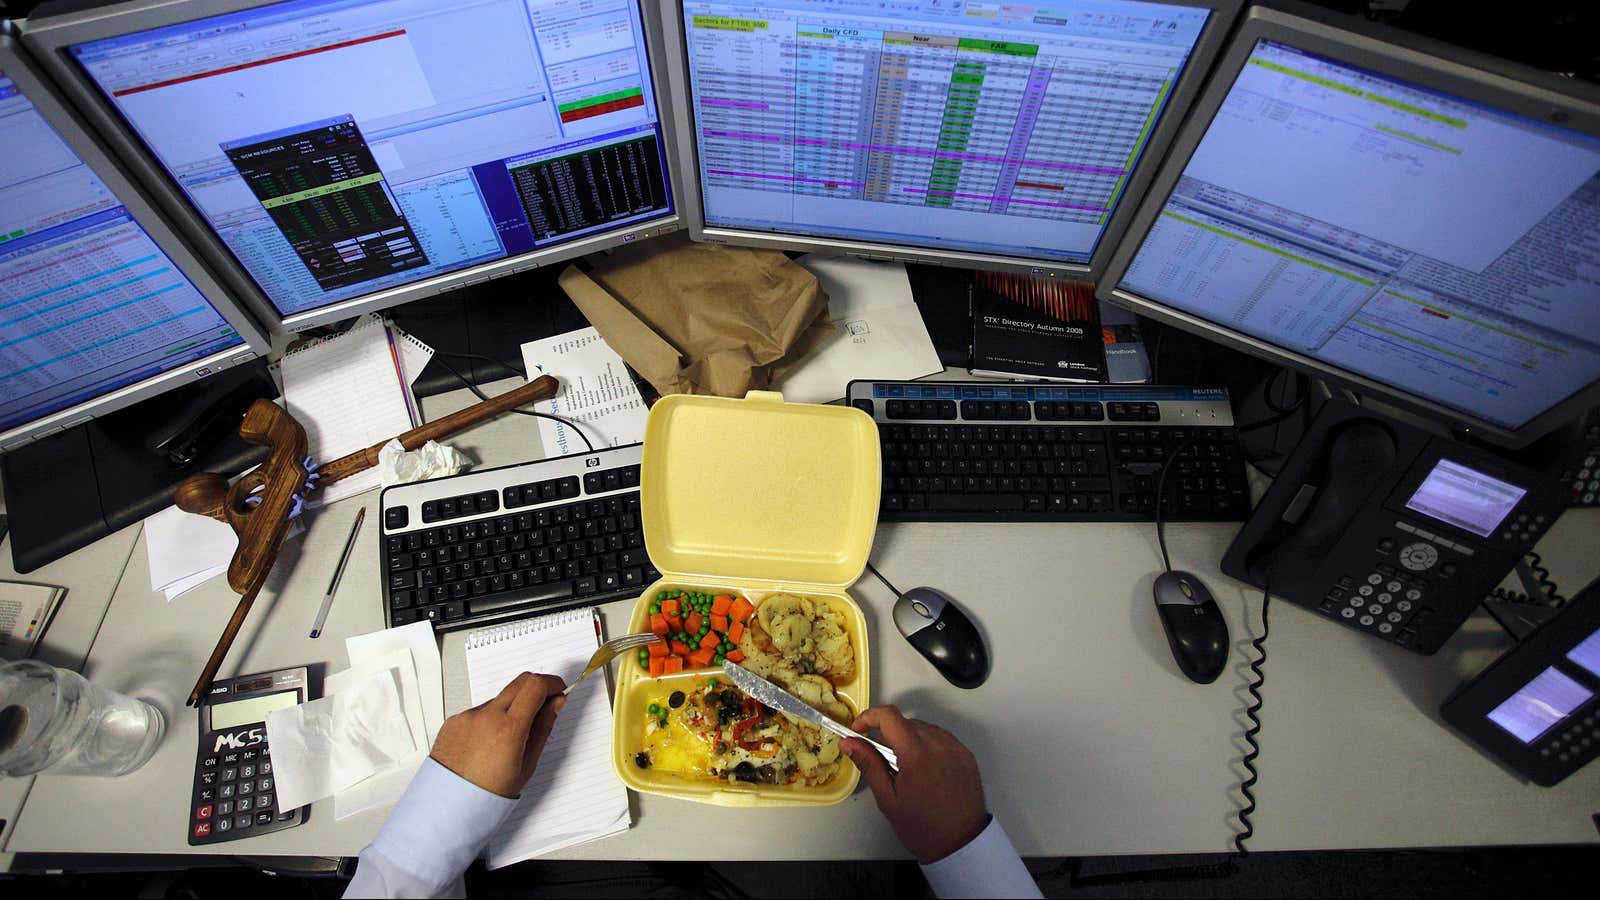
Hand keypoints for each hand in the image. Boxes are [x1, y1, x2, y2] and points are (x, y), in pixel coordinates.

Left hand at [430, 672, 566, 797]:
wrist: (448, 807)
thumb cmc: (487, 795)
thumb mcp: (526, 765)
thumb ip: (543, 727)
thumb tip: (555, 703)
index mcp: (507, 729)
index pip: (535, 686)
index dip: (552, 683)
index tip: (558, 690)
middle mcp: (485, 717)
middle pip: (519, 682)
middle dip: (536, 688)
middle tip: (543, 704)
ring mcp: (467, 717)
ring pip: (499, 698)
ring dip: (511, 708)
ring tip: (508, 740)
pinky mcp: (453, 721)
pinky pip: (479, 711)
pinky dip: (489, 719)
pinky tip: (487, 744)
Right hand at [841, 705, 987, 863]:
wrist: (961, 844)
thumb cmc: (924, 828)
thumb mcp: (888, 799)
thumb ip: (869, 764)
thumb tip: (849, 743)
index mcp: (917, 755)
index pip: (889, 716)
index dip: (869, 718)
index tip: (859, 730)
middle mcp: (940, 745)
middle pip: (905, 723)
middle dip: (888, 736)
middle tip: (884, 762)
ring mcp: (956, 748)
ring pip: (923, 729)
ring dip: (908, 740)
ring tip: (906, 770)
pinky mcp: (966, 754)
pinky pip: (940, 738)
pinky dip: (927, 746)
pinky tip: (925, 770)